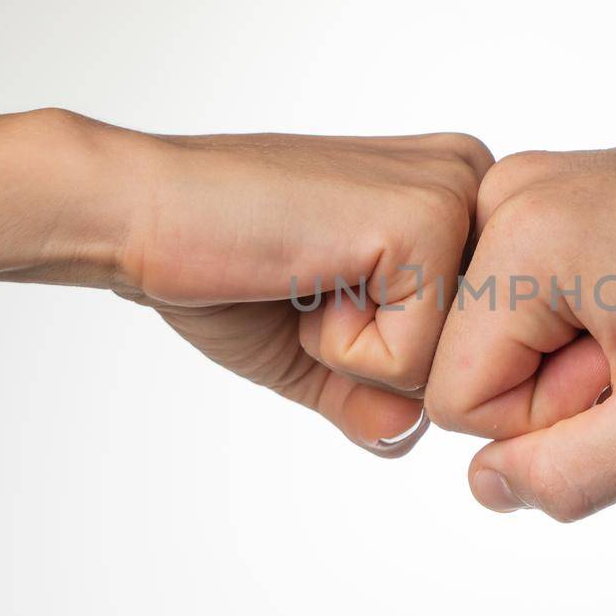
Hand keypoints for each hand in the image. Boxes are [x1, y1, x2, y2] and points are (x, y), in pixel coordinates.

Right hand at [97, 118, 493, 455]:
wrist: (139, 214)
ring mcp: (455, 195)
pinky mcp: (426, 221)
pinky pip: (414, 361)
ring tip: (307, 277)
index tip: (322, 284)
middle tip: (311, 282)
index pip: (476, 342)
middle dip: (381, 356)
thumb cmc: (221, 266)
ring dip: (358, 353)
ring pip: (450, 365)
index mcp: (460, 195)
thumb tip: (409, 435)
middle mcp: (476, 181)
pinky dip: (342, 348)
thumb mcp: (316, 352)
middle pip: (475, 356)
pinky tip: (303, 275)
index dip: (387, 352)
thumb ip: (374, 397)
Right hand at [425, 139, 615, 517]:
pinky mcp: (564, 186)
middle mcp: (510, 190)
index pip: (457, 398)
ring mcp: (538, 180)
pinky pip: (532, 289)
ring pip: (503, 327)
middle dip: (561, 380)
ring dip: (575, 349)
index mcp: (522, 238)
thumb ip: (566, 476)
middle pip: (475, 356)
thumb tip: (485, 485)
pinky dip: (588, 312)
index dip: (550, 419)